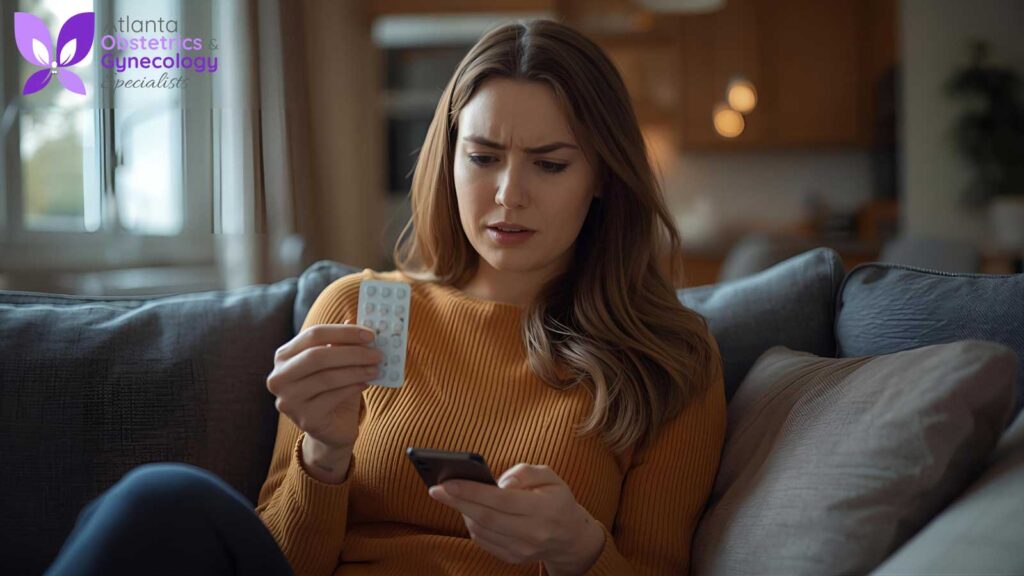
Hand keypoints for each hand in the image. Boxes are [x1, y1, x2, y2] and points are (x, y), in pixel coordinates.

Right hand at [266, 322, 381, 449]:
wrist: (331, 428)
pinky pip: (333, 397)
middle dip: (352, 353)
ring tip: (376, 368)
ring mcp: (289, 400)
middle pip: (317, 356)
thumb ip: (343, 343)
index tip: (370, 334)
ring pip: (327, 377)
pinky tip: (366, 383)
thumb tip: (361, 322)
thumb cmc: (334, 389)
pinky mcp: (305, 419)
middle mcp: (279, 377)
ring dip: (357, 370)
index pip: (313, 335)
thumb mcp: (337, 363)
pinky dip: (354, 387)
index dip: (344, 332)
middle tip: (377, 353)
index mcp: (284, 356)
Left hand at [427, 463, 604, 574]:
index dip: (472, 491)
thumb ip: (525, 473)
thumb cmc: (556, 499)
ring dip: (463, 511)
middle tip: (435, 488)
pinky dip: (471, 523)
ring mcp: (521, 550)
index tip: (447, 482)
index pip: (501, 501)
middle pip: (486, 518)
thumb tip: (499, 482)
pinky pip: (483, 540)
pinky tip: (468, 509)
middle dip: (457, 502)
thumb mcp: (550, 477)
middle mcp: (532, 534)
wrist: (570, 537)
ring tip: (452, 495)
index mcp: (543, 510)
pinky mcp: (512, 558)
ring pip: (481, 530)